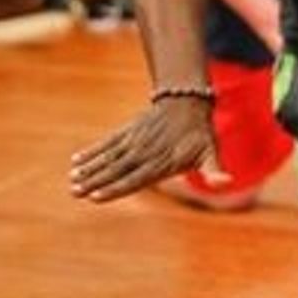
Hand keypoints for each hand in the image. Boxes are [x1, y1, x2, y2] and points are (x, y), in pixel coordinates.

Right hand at [69, 99, 223, 202]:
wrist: (188, 101)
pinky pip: (107, 142)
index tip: (96, 196)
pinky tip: (76, 160)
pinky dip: (92, 150)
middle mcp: (146, 152)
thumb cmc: (200, 135)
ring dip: (90, 168)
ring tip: (71, 179)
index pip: (136, 178)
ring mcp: (135, 140)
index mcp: (162, 162)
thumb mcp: (211, 153)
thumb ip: (214, 170)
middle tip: (75, 192)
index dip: (115, 188)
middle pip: (117, 169)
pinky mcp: (128, 131)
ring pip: (109, 156)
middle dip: (95, 181)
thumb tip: (226, 182)